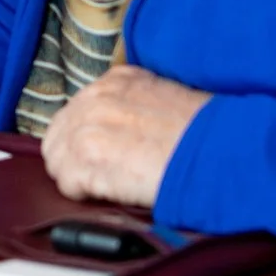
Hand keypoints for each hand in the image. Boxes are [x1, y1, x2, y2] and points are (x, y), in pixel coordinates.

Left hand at [41, 64, 211, 208]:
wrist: (218, 152)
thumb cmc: (202, 134)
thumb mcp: (164, 100)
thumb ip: (132, 107)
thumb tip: (115, 131)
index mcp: (116, 81)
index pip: (75, 112)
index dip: (84, 138)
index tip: (100, 154)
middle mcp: (96, 97)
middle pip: (58, 135)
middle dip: (74, 158)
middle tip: (99, 176)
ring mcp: (89, 126)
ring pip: (57, 160)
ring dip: (77, 177)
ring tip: (106, 186)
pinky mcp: (88, 157)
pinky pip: (67, 183)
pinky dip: (84, 194)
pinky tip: (110, 193)